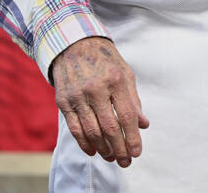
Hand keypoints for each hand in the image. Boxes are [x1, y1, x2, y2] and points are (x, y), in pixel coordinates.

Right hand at [51, 37, 149, 167]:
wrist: (74, 45)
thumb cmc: (105, 61)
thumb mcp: (125, 74)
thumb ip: (134, 100)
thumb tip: (143, 125)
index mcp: (116, 80)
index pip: (127, 116)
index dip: (133, 137)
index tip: (137, 152)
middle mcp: (96, 88)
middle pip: (110, 127)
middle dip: (119, 149)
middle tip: (125, 162)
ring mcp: (78, 95)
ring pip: (91, 131)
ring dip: (103, 149)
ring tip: (112, 157)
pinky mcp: (63, 101)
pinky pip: (75, 128)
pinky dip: (84, 143)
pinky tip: (94, 151)